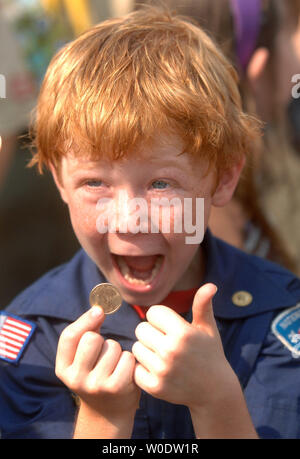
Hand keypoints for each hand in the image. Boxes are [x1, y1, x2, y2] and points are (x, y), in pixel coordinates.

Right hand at [55, 307, 139, 424]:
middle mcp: (76, 379)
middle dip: (102, 339)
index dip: (85, 319)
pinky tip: (125, 372)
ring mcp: (96, 385)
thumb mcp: (82, 359)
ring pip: (112, 346)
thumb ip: (86, 334)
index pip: (70, 337)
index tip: (99, 310)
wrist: (109, 412)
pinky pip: (127, 357)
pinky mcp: (116, 387)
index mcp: (63, 369)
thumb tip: (99, 308)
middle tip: (104, 352)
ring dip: (117, 351)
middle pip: (92, 338)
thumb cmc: (96, 375)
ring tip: (114, 365)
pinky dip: (129, 360)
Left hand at [132, 283, 232, 408]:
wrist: (214, 391)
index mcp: (183, 333)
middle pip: (141, 329)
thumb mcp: (208, 328)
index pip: (152, 312)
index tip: (172, 328)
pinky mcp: (154, 387)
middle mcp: (171, 351)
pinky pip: (135, 368)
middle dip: (151, 333)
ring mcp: (162, 370)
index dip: (161, 319)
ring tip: (162, 356)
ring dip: (146, 350)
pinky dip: (143, 369)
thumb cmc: (209, 353)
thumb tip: (210, 285)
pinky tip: (158, 370)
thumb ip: (203, 305)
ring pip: (136, 348)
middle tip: (166, 343)